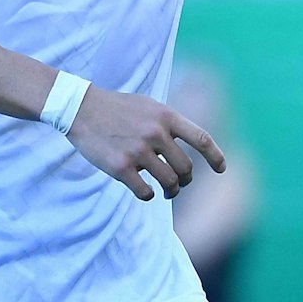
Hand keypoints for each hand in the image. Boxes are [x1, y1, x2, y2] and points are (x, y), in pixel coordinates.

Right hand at [66, 86, 226, 200]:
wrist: (81, 109)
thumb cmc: (118, 108)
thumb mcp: (150, 106)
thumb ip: (170, 123)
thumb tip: (192, 144)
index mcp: (166, 116)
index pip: (202, 139)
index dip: (216, 157)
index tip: (221, 169)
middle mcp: (156, 134)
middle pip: (186, 167)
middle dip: (186, 179)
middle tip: (181, 183)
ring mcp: (138, 151)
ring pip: (168, 182)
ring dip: (171, 191)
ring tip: (168, 192)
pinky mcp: (120, 167)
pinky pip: (145, 192)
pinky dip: (148, 195)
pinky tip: (145, 191)